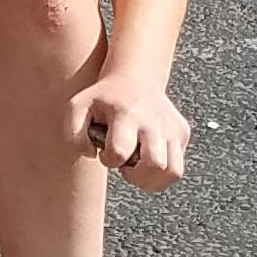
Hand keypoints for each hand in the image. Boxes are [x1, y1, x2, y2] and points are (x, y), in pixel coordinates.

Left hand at [81, 70, 191, 187]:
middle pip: (156, 165)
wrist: (135, 76)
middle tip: (126, 166)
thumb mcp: (78, 107)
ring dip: (152, 179)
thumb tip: (92, 154)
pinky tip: (147, 160)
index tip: (105, 153)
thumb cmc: (103, 97)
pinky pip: (178, 166)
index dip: (109, 160)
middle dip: (137, 176)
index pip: (120, 152)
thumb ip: (74, 135)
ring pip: (173, 171)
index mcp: (126, 114)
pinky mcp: (182, 132)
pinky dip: (162, 172)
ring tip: (138, 167)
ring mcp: (171, 127)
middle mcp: (153, 121)